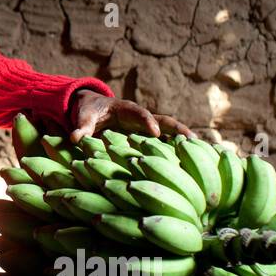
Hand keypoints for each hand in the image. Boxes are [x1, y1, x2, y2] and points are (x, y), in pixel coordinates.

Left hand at [66, 88, 195, 144]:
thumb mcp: (83, 117)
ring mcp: (145, 129)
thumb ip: (81, 127)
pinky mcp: (145, 139)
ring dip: (182, 143)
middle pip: (163, 121)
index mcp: (126, 110)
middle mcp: (140, 118)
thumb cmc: (88, 111)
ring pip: (168, 134)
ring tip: (201, 156)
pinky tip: (188, 166)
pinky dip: (174, 152)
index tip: (154, 133)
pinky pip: (162, 145)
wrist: (91, 109)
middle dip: (177, 130)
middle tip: (193, 141)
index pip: (140, 114)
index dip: (147, 122)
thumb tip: (75, 138)